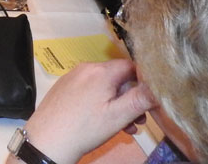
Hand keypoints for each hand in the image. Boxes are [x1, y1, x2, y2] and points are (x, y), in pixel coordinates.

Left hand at [19, 61, 155, 163]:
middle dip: (131, 98)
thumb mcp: (118, 116)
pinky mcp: (64, 88)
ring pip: (104, 86)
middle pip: (117, 78)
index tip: (150, 99)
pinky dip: (101, 103)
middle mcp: (86, 68)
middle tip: (138, 121)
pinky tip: (104, 123)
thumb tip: (159, 85)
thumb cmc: (85, 128)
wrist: (47, 141)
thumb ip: (140, 99)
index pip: (131, 66)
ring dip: (118, 105)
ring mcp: (73, 77)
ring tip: (125, 128)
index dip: (144, 81)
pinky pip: (90, 91)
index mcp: (100, 71)